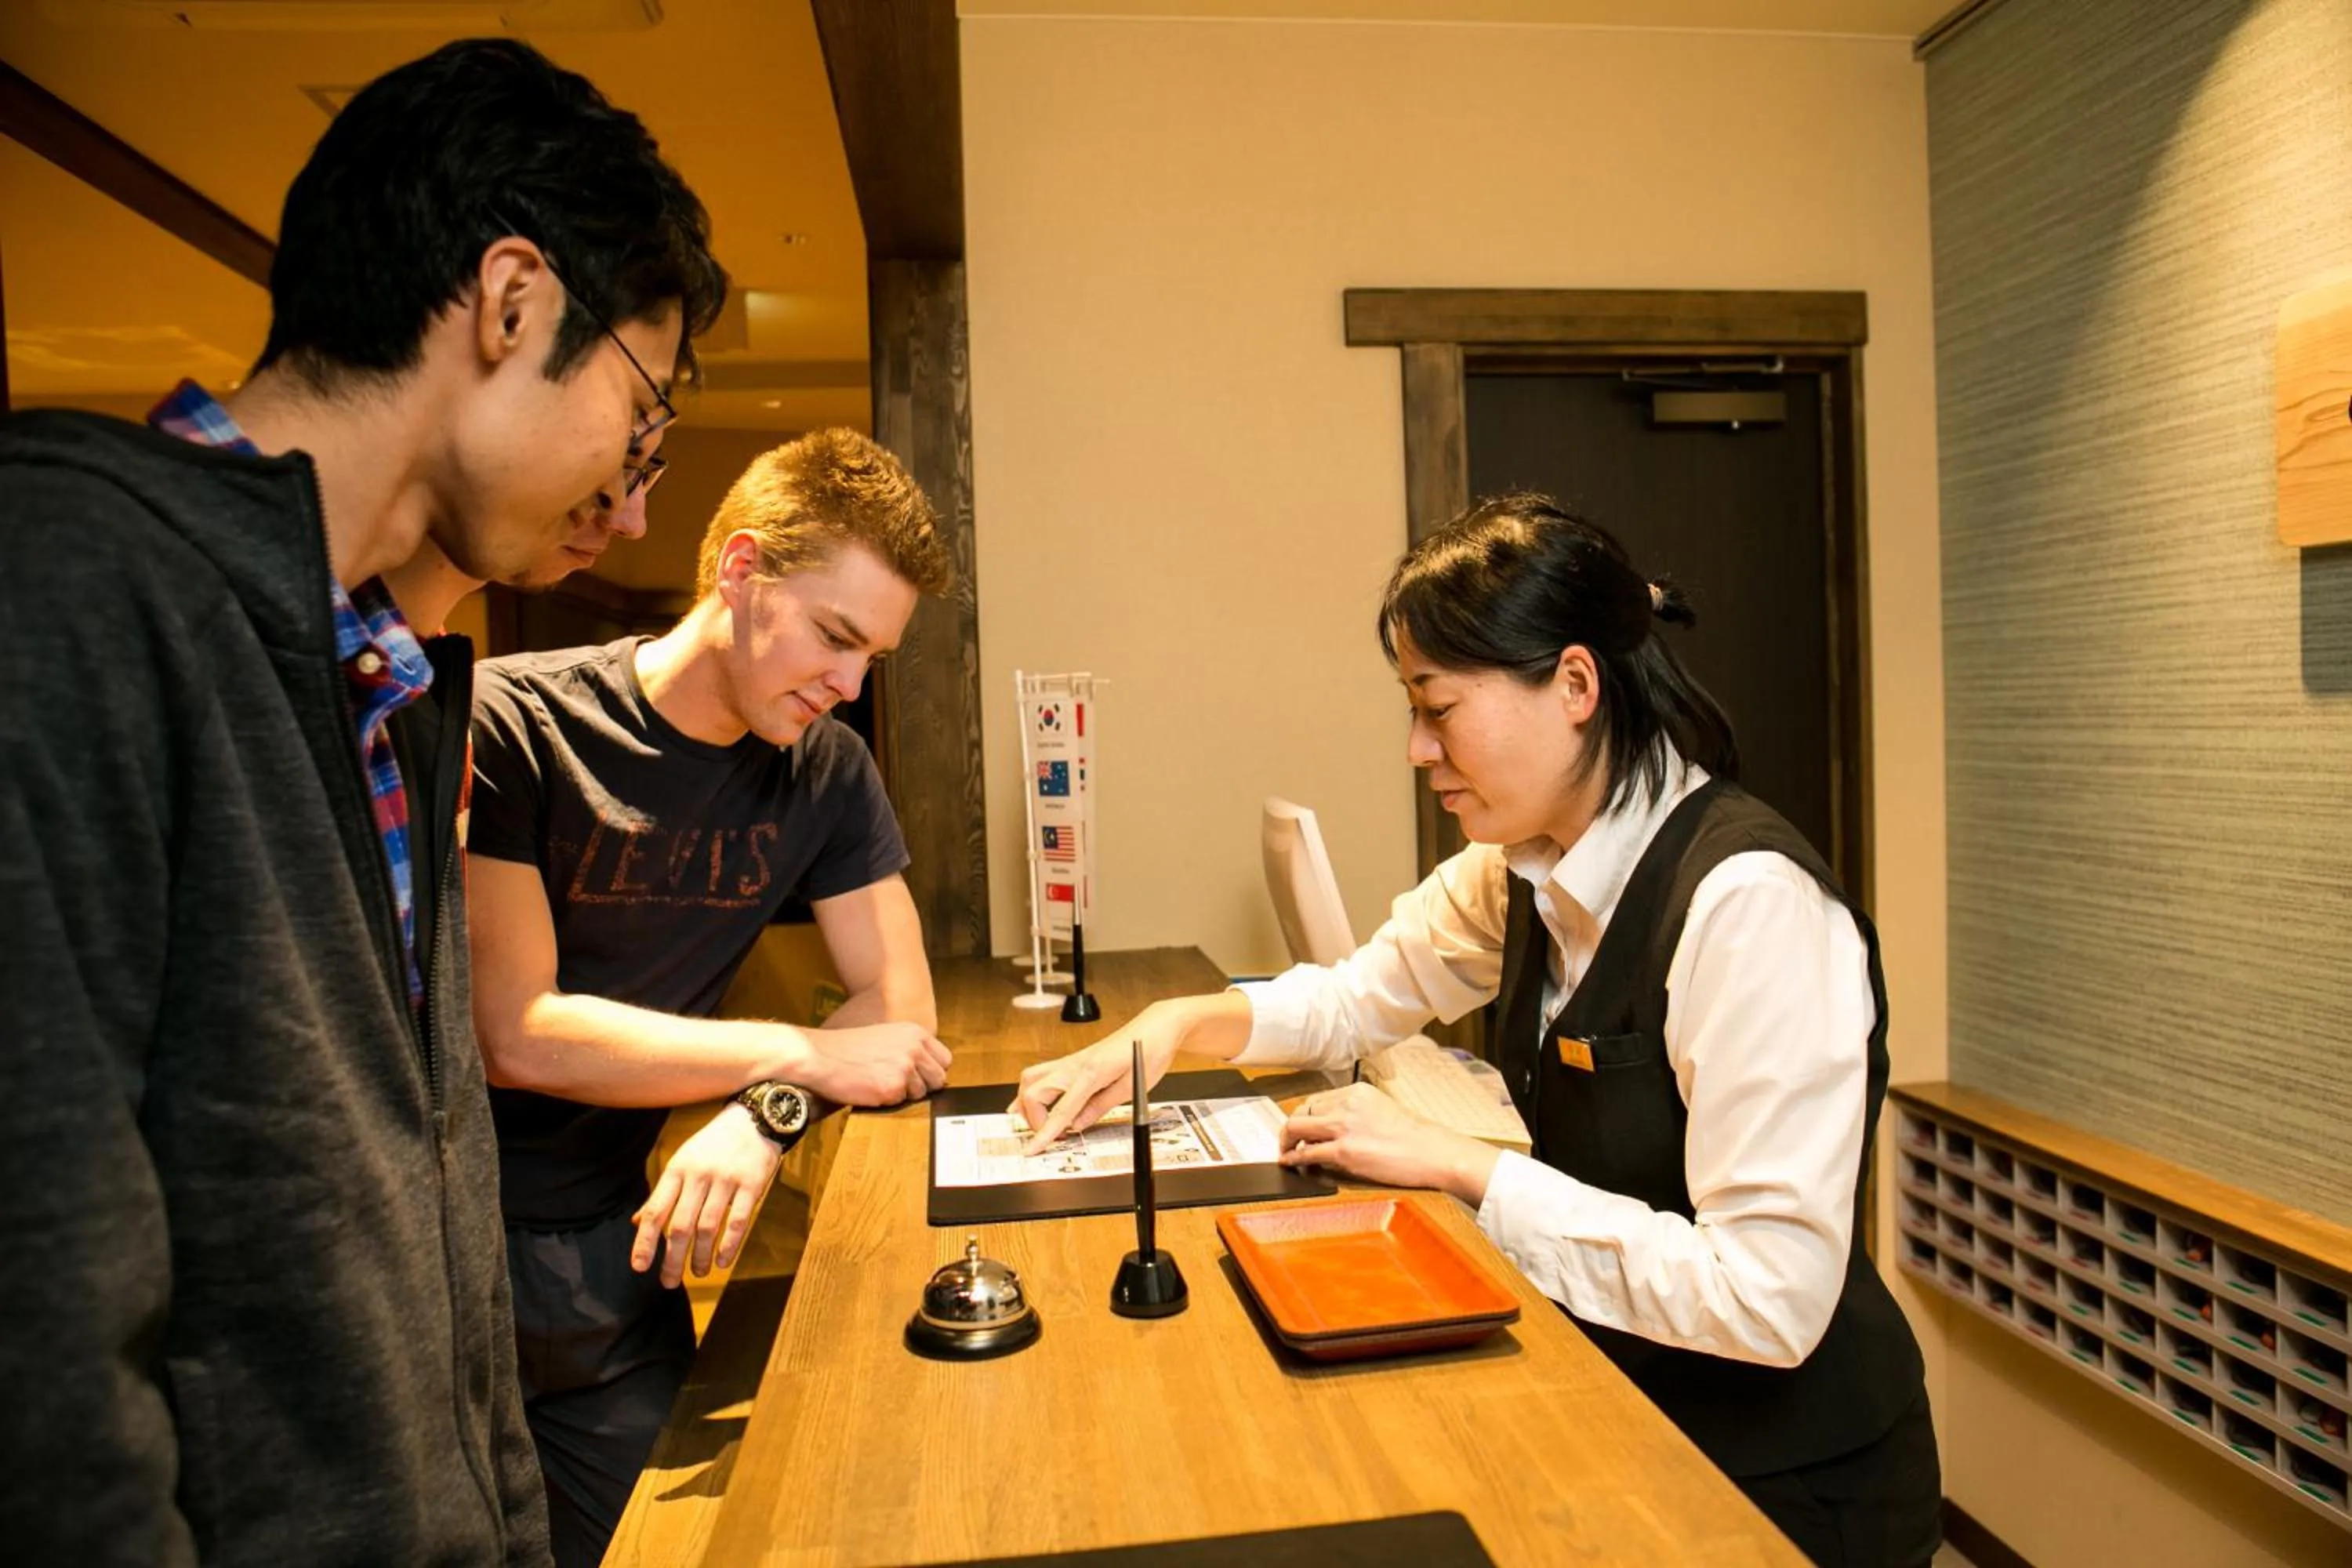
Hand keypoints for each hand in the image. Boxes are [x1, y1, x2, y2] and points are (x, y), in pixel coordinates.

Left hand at [631, 1103, 784, 1287]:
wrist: (754, 1118)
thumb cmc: (713, 1144)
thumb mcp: (683, 1161)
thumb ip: (663, 1193)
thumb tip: (638, 1223)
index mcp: (677, 1169)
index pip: (656, 1211)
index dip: (645, 1241)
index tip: (639, 1267)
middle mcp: (699, 1175)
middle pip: (681, 1225)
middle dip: (672, 1258)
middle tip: (668, 1282)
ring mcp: (726, 1179)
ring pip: (708, 1226)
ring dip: (701, 1256)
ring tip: (698, 1273)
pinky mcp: (753, 1184)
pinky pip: (738, 1221)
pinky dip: (729, 1245)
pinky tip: (722, 1261)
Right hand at [788, 1020, 951, 1106]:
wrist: (820, 1055)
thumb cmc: (846, 1047)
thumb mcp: (886, 1037)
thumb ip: (909, 1049)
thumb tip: (927, 1071)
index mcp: (915, 1033)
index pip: (945, 1060)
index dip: (931, 1071)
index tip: (919, 1076)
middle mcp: (914, 1048)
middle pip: (938, 1079)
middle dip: (922, 1085)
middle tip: (897, 1084)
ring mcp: (905, 1068)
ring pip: (921, 1094)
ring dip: (903, 1094)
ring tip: (878, 1083)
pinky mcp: (893, 1087)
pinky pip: (901, 1103)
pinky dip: (887, 1101)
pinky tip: (870, 1089)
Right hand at [1009, 1002, 1185, 1152]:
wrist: (1156, 1027)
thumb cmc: (1149, 1051)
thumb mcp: (1131, 1088)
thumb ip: (1100, 1107)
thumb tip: (1077, 1125)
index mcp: (1091, 1073)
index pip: (1061, 1111)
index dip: (1044, 1134)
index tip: (1032, 1149)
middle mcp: (1075, 1064)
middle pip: (1033, 1093)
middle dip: (1034, 1119)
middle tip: (1050, 1135)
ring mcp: (1071, 1060)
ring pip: (1030, 1079)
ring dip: (1028, 1103)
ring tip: (1040, 1121)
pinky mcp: (1073, 1060)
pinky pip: (1042, 1073)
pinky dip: (1034, 1090)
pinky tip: (1039, 1103)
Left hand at [1278, 1082, 1500, 1203]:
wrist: (1433, 1152)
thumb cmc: (1415, 1138)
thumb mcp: (1382, 1111)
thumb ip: (1356, 1114)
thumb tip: (1334, 1130)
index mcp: (1357, 1092)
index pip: (1318, 1099)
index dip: (1306, 1115)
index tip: (1302, 1126)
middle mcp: (1347, 1104)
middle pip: (1303, 1110)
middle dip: (1291, 1127)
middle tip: (1288, 1140)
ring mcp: (1344, 1127)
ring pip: (1297, 1128)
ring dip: (1286, 1141)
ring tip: (1285, 1152)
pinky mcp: (1344, 1151)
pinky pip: (1306, 1153)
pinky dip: (1294, 1158)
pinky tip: (1291, 1163)